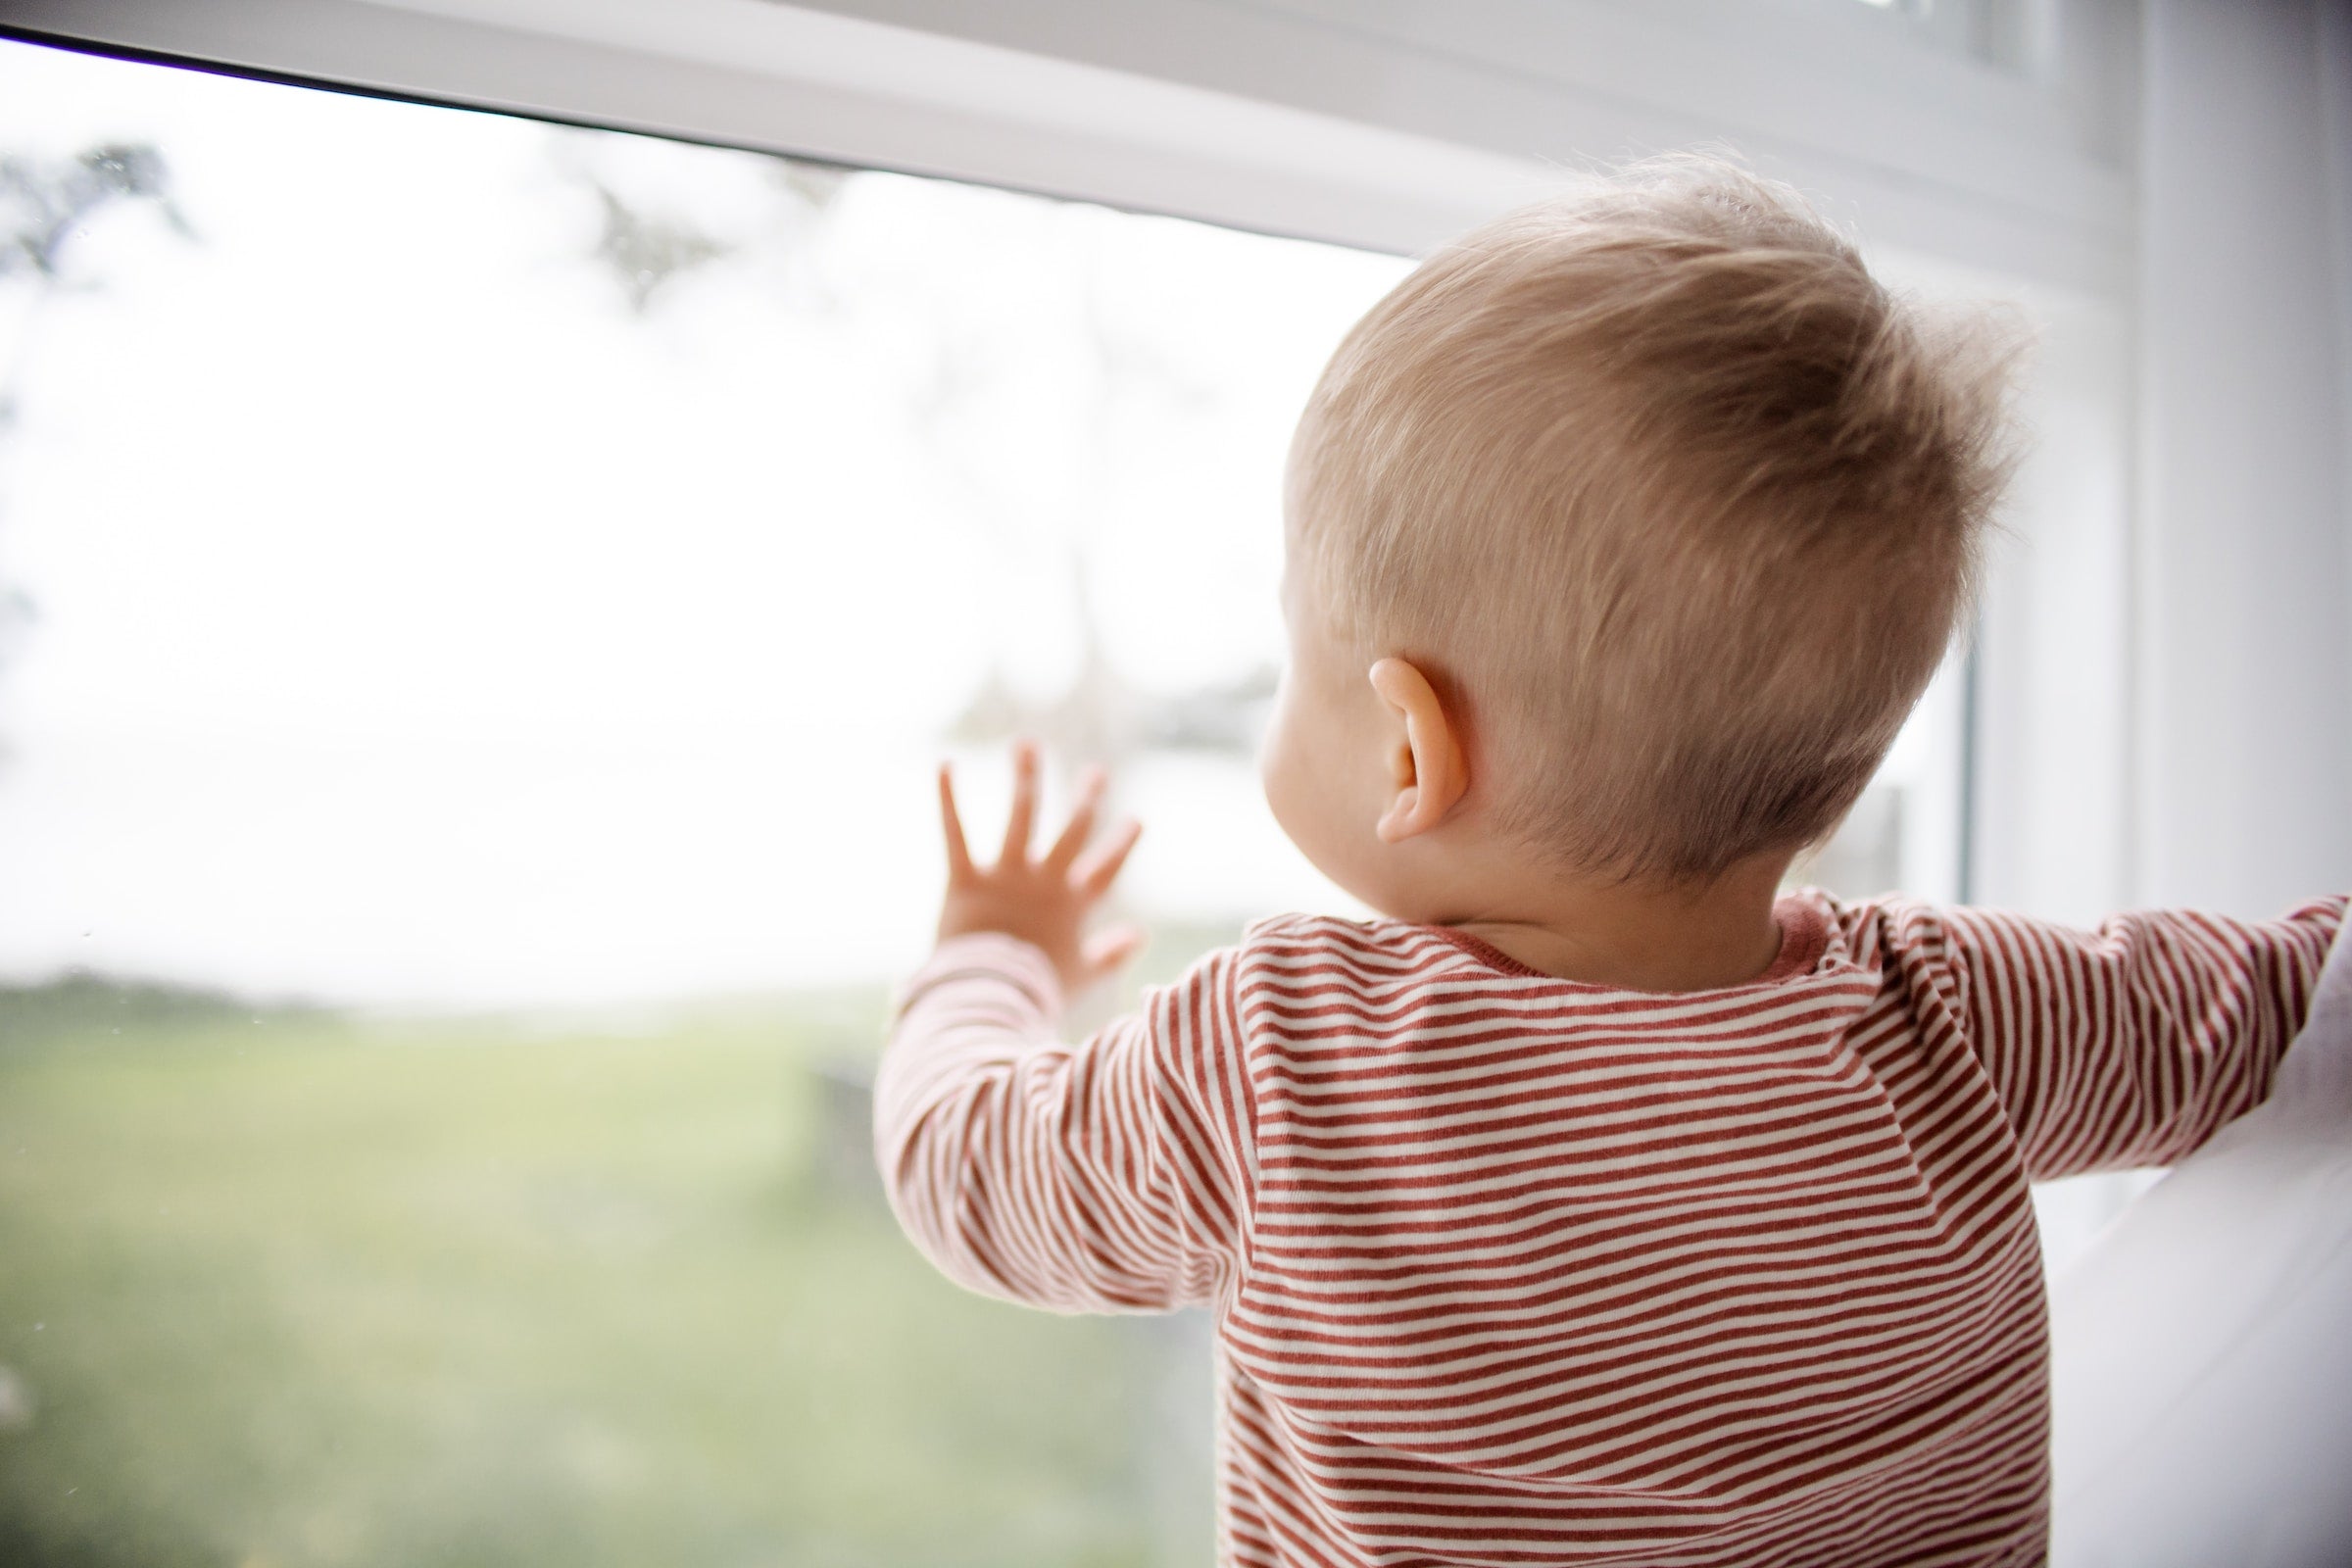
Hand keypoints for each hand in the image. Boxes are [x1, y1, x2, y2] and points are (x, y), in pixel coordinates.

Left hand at [936, 742, 1144, 995]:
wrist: (992, 997)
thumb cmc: (1038, 992)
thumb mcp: (1081, 975)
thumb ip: (1111, 954)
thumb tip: (1140, 936)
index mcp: (1072, 904)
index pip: (1105, 868)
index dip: (1122, 844)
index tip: (1137, 819)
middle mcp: (1043, 880)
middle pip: (1071, 832)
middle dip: (1086, 800)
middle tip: (1096, 773)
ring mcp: (1006, 876)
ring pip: (1021, 816)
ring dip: (1026, 778)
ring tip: (1027, 745)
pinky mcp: (966, 879)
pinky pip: (955, 833)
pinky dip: (948, 799)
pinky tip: (947, 764)